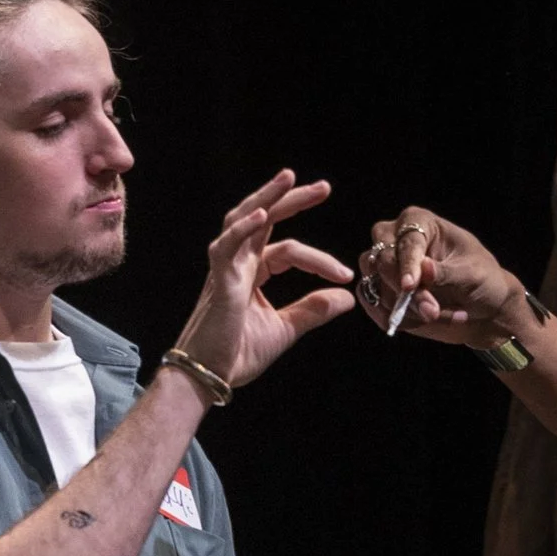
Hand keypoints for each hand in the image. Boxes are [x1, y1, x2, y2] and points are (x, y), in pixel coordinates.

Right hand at [168, 171, 355, 396]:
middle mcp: (237, 264)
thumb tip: (347, 297)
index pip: (289, 250)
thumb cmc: (237, 354)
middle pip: (264, 219)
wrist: (209, 378)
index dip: (319, 260)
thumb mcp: (285, 329)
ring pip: (243, 220)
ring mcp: (225, 269)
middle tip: (324, 187)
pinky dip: (243, 228)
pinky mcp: (217, 282)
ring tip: (289, 178)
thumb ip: (313, 310)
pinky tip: (263, 214)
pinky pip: (226, 247)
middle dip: (292, 200)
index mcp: (252, 273)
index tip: (346, 275)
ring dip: (266, 197)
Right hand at [354, 206, 524, 345]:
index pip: (406, 241)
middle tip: (431, 312)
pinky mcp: (381, 291)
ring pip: (374, 286)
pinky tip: (419, 322)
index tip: (410, 286)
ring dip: (403, 309)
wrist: (482, 307)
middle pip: (381, 261)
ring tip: (436, 316)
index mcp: (418, 222)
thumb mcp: (472, 275)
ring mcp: (384, 266)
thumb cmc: (481, 279)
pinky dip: (395, 319)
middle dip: (404, 293)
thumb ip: (447, 273)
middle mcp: (394, 238)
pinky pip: (374, 306)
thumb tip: (424, 268)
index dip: (406, 264)